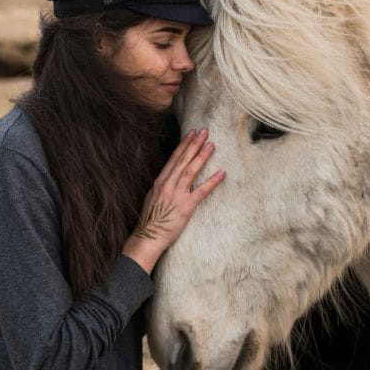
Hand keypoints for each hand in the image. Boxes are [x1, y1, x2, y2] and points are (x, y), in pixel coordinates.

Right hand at [122, 129, 224, 272]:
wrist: (148, 237)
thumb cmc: (151, 219)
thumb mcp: (153, 197)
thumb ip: (163, 185)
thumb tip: (170, 176)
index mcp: (160, 181)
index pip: (174, 158)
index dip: (184, 145)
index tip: (191, 133)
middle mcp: (168, 184)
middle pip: (183, 160)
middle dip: (194, 144)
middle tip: (204, 131)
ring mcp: (176, 195)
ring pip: (190, 171)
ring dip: (201, 156)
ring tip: (211, 145)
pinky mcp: (185, 207)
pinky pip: (201, 192)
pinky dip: (212, 181)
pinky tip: (221, 173)